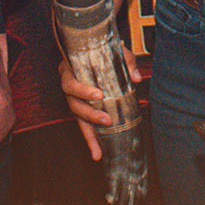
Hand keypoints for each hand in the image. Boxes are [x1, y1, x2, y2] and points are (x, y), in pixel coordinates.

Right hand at [59, 46, 141, 161]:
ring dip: (89, 134)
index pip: (70, 83)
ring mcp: (74, 100)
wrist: (94, 50)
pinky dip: (91, 140)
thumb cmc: (102, 50)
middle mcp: (68, 87)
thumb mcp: (115, 51)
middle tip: (107, 119)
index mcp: (70, 70)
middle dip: (90, 114)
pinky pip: (84, 126)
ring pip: (78, 119)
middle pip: (73, 105)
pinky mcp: (82, 110)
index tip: (99, 95)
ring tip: (99, 150)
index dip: (82, 91)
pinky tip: (97, 154)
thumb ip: (126, 61)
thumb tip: (136, 78)